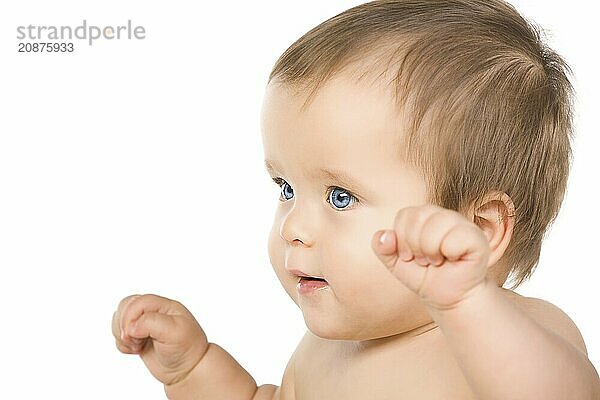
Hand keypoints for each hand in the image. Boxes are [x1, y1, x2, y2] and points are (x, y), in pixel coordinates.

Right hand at [112, 294, 207, 385]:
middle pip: (126, 306)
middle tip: (135, 341)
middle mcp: (154, 312)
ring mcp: (145, 324)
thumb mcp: (175, 332)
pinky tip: (135, 350)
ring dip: (122, 334)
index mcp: (165, 306)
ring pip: (120, 318)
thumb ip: (152, 323)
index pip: (139, 301)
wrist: (187, 370)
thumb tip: (131, 327)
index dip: (130, 316)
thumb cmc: (187, 349)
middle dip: (124, 324)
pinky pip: (119, 334)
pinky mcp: (138, 337)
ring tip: (137, 346)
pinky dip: (121, 344)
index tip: (134, 334)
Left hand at [372, 204, 490, 310]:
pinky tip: (453, 259)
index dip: (402, 239)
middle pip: (418, 217)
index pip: (404, 214)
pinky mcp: (477, 238)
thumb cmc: (425, 277)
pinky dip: (450, 252)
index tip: (411, 255)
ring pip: (437, 224)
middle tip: (425, 260)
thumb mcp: (396, 263)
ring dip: (431, 250)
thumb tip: (384, 235)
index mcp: (424, 216)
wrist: (449, 299)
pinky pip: (457, 236)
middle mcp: (443, 215)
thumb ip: (382, 247)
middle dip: (415, 246)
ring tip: (437, 260)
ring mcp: (462, 224)